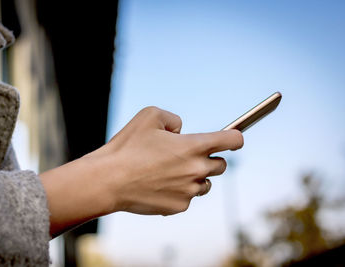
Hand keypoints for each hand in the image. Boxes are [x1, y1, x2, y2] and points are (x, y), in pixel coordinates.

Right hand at [94, 106, 243, 215]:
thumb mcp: (149, 116)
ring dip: (195, 177)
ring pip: (205, 184)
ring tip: (170, 172)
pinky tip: (159, 186)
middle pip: (221, 165)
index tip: (234, 139)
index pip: (232, 140)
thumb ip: (173, 119)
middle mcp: (196, 170)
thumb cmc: (127, 146)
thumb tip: (181, 131)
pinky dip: (179, 192)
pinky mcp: (179, 207)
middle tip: (188, 156)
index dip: (235, 137)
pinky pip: (188, 198)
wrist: (108, 180)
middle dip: (209, 159)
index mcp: (193, 146)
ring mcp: (189, 191)